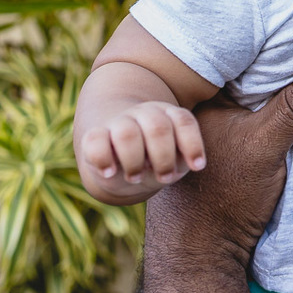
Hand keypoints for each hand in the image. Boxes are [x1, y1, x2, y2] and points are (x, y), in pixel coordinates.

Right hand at [78, 101, 205, 202]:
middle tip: (164, 178)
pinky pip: (95, 141)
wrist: (121, 161)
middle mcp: (145, 114)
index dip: (192, 144)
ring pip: (127, 134)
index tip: (197, 167)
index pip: (183, 121)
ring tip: (136, 177)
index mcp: (168, 115)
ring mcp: (119, 122)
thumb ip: (177, 162)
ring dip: (134, 161)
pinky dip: (103, 160)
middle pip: (158, 128)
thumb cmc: (156, 162)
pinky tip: (110, 173)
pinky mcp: (95, 136)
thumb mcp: (174, 162)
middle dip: (164, 157)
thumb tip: (168, 170)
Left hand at [139, 60, 292, 292]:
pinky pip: (259, 114)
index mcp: (200, 97)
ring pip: (255, 94)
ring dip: (283, 85)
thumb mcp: (265, 147)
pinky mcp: (231, 147)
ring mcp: (216, 127)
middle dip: (281, 59)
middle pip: (249, 71)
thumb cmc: (223, 199)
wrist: (203, 256)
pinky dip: (279, 107)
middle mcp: (203, 107)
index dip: (270, 37)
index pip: (238, 52)